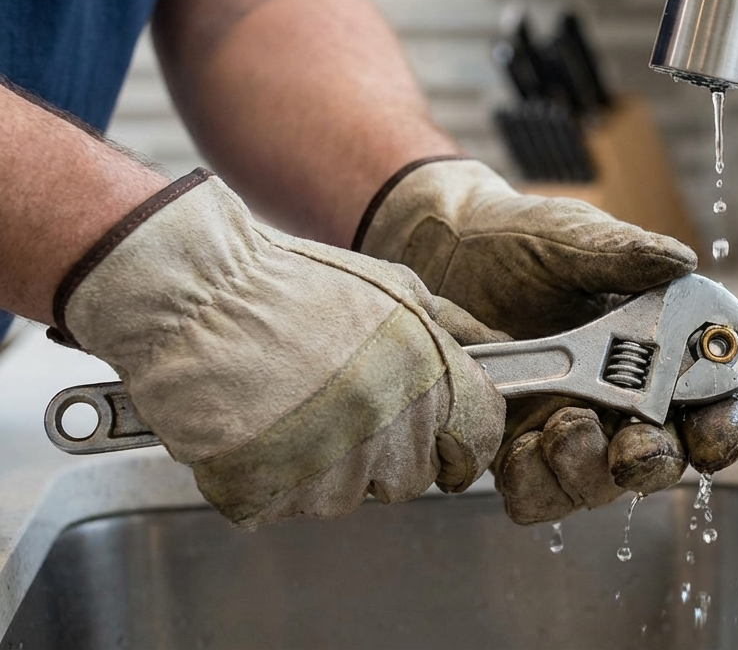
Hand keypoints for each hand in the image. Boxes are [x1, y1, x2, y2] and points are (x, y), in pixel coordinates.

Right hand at [54, 170, 506, 527]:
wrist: (194, 296)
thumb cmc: (290, 284)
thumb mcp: (392, 286)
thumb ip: (449, 326)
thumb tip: (493, 345)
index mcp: (429, 381)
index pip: (479, 442)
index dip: (464, 445)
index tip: (448, 448)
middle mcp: (388, 430)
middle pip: (412, 478)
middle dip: (388, 454)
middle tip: (343, 409)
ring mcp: (327, 469)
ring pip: (346, 496)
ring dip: (326, 465)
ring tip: (289, 406)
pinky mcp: (268, 494)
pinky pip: (284, 503)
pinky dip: (270, 477)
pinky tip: (255, 426)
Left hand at [355, 158, 737, 523]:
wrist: (437, 250)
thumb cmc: (518, 240)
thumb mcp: (570, 238)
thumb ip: (624, 254)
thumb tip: (682, 260)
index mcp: (656, 353)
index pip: (708, 406)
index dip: (720, 429)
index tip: (710, 435)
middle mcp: (619, 402)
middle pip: (660, 459)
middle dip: (652, 462)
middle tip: (632, 449)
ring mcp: (566, 430)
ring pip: (596, 486)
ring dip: (587, 470)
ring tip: (561, 425)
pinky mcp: (511, 448)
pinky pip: (533, 495)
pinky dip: (531, 482)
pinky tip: (516, 447)